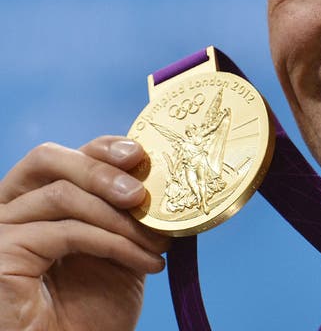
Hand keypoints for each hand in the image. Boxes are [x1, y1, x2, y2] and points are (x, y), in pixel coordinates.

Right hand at [0, 136, 169, 330]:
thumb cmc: (94, 309)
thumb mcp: (120, 248)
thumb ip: (128, 212)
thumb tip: (167, 179)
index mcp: (37, 201)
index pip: (63, 156)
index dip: (101, 148)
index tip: (140, 155)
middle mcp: (11, 209)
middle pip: (48, 160)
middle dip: (102, 169)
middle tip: (141, 194)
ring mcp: (2, 231)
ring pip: (62, 195)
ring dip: (120, 218)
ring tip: (158, 243)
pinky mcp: (2, 255)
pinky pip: (67, 232)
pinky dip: (115, 243)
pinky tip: (146, 262)